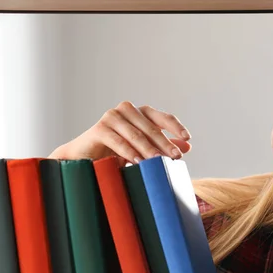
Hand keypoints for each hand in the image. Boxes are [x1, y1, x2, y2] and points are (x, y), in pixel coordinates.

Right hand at [48, 101, 191, 164]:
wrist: (85, 158)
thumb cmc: (116, 153)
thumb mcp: (143, 150)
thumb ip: (163, 146)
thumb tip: (187, 146)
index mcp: (140, 113)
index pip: (163, 117)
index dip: (175, 127)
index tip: (187, 137)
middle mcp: (126, 110)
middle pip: (151, 127)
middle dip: (165, 143)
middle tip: (176, 157)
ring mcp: (112, 117)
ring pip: (136, 135)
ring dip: (149, 150)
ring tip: (159, 162)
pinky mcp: (99, 129)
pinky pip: (119, 141)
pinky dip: (129, 152)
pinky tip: (138, 162)